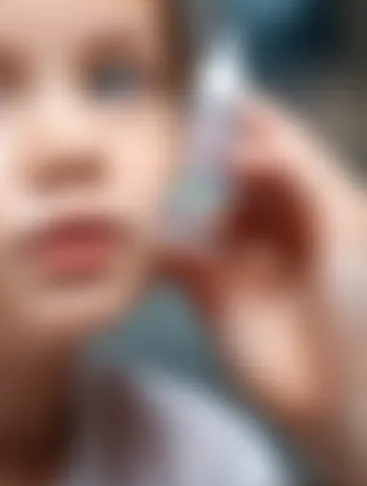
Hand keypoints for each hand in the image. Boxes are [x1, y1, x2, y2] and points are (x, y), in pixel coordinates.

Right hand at [162, 95, 366, 442]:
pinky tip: (140, 235)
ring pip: (201, 210)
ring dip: (175, 195)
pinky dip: (156, 247)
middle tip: (161, 127)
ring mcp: (244, 257)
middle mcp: (279, 222)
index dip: (245, 113)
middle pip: (232, 171)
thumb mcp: (344, 228)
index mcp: (320, 200)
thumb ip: (293, 175)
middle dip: (200, 149)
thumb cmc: (359, 308)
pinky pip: (176, 259)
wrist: (349, 403)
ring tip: (143, 176)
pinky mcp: (212, 293)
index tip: (207, 83)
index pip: (278, 141)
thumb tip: (241, 146)